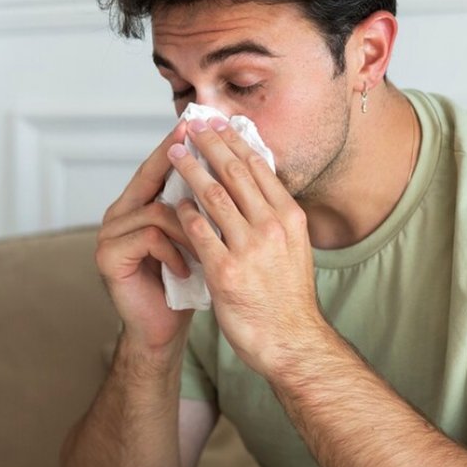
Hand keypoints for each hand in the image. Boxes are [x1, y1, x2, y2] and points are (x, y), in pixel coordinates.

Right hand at [96, 120, 197, 350]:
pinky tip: (186, 270)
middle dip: (176, 161)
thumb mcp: (199, 239)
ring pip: (156, 210)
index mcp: (139, 206)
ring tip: (207, 248)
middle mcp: (119, 214)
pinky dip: (174, 251)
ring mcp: (109, 234)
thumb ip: (201, 207)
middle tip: (194, 143)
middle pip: (148, 177)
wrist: (162, 331)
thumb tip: (233, 167)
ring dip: (188, 228)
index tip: (198, 124)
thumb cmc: (186, 285)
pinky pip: (148, 237)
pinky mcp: (107, 256)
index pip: (158, 167)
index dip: (176, 146)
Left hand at [168, 117, 321, 375]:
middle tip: (191, 127)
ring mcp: (250, 248)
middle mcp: (273, 227)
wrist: (290, 341)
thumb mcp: (293, 247)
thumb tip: (257, 181)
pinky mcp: (226, 271)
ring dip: (192, 170)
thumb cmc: (287, 297)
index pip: (259, 168)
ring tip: (176, 154)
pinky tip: (174, 201)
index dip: (235, 142)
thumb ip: (275, 216)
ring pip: (215, 195)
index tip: (217, 124)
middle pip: (236, 172)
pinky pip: (198, 231)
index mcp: (290, 218)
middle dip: (211, 145)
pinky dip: (184, 211)